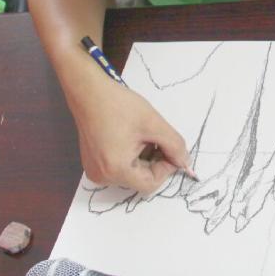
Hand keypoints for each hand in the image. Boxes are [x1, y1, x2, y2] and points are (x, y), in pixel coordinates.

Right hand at [73, 79, 191, 193]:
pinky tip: (131, 136)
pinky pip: (120, 167)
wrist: (89, 91)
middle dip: (155, 160)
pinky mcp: (93, 163)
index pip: (151, 184)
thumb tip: (185, 162)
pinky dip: (131, 155)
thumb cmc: (118, 105)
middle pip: (141, 179)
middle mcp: (102, 176)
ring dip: (144, 157)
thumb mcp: (154, 123)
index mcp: (116, 170)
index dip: (166, 168)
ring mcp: (95, 171)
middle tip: (157, 137)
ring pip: (132, 173)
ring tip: (142, 134)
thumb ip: (174, 145)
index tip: (171, 148)